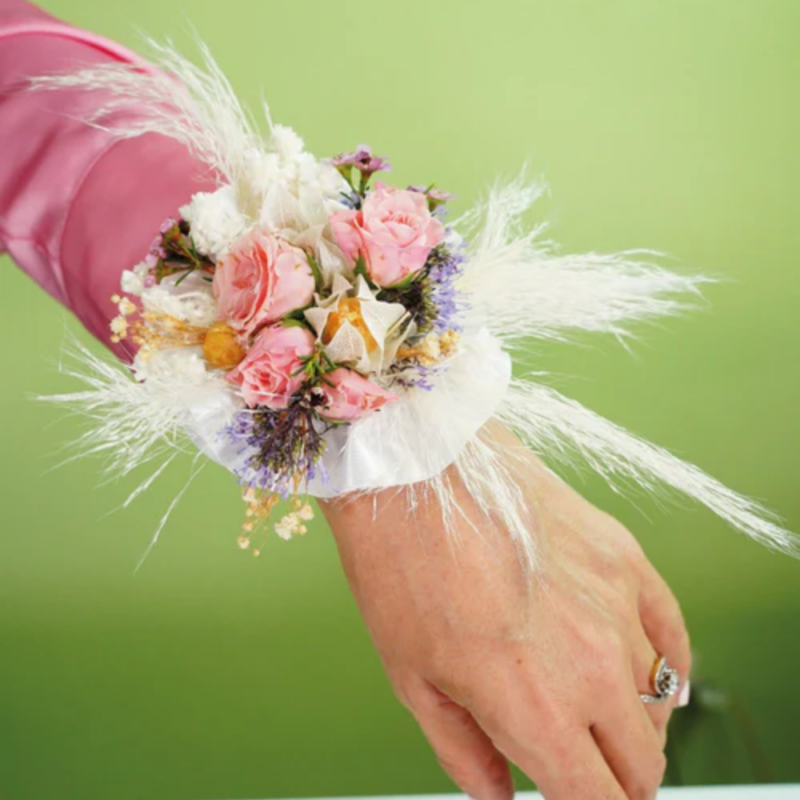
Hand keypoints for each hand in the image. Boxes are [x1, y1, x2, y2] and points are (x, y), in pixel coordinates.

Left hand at [320, 424, 690, 799]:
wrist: (415, 469)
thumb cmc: (401, 570)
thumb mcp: (413, 679)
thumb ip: (465, 753)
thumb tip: (501, 798)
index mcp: (536, 709)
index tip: (566, 795)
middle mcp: (593, 667)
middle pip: (642, 765)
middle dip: (613, 779)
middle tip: (577, 764)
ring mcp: (616, 606)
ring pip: (661, 704)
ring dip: (633, 725)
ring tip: (592, 713)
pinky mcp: (624, 558)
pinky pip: (672, 634)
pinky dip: (664, 667)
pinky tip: (639, 672)